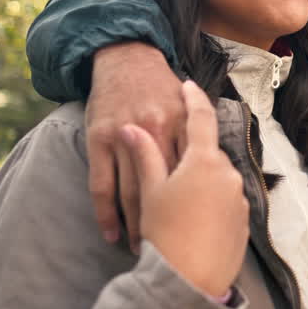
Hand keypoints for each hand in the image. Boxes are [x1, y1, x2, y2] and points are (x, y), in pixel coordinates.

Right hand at [86, 42, 185, 250]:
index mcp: (182, 125)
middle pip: (165, 189)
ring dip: (137, 225)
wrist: (126, 57)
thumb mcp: (182, 113)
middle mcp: (156, 131)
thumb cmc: (160, 88)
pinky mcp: (99, 141)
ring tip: (140, 249)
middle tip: (169, 250)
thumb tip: (208, 179)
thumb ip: (192, 142)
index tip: (196, 232)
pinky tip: (112, 234)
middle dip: (167, 223)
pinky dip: (108, 214)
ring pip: (134, 192)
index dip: (193, 203)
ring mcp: (124, 136)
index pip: (190, 175)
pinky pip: (103, 186)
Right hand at [121, 80, 249, 297]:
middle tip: (161, 162)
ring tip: (166, 206)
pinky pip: (218, 206)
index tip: (189, 85)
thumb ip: (144, 154)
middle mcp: (225, 173)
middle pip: (202, 155)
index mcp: (204, 159)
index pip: (201, 117)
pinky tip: (183, 220)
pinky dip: (200, 208)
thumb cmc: (163, 231)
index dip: (195, 99)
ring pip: (208, 182)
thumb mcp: (150, 189)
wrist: (186, 281)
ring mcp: (237, 198)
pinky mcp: (241, 222)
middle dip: (183, 158)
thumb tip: (131, 129)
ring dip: (189, 188)